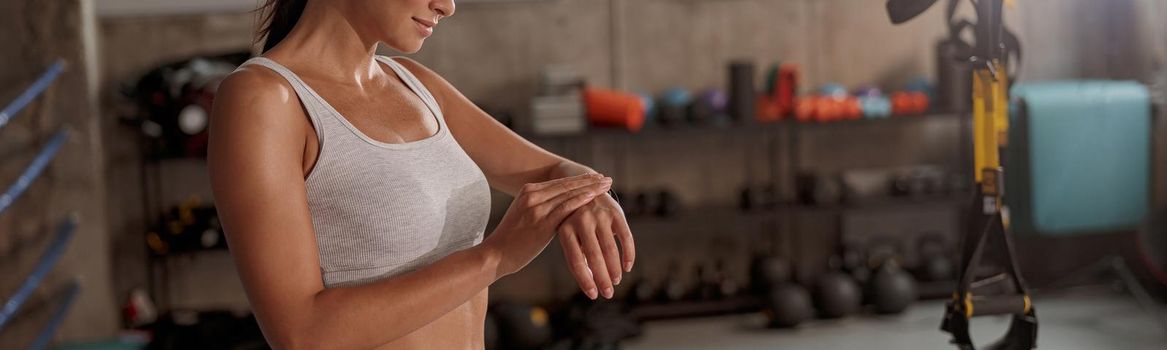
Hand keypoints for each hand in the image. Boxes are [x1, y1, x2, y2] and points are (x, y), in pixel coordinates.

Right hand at [482, 174, 612, 277]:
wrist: (496, 254)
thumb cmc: (512, 240)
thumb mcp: (525, 217)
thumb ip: (541, 209)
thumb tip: (560, 210)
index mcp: (528, 191)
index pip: (559, 182)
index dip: (579, 180)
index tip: (594, 178)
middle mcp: (532, 194)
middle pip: (566, 185)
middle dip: (588, 181)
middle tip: (606, 178)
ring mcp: (537, 207)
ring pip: (569, 194)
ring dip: (590, 189)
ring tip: (605, 186)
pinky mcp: (542, 221)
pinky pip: (566, 208)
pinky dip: (581, 201)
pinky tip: (593, 198)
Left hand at [557, 191, 634, 299]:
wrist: (586, 187)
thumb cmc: (575, 220)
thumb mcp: (570, 234)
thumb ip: (578, 256)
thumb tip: (591, 284)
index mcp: (565, 229)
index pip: (574, 261)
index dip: (584, 280)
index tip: (593, 295)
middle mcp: (581, 221)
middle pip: (593, 257)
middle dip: (602, 278)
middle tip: (608, 294)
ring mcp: (599, 216)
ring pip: (610, 249)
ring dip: (614, 269)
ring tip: (616, 281)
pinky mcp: (616, 212)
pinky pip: (625, 238)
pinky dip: (628, 254)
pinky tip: (627, 267)